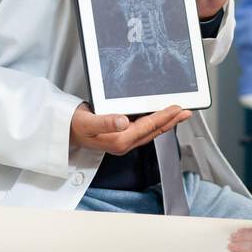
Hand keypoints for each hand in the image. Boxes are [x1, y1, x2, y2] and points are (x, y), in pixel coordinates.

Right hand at [70, 102, 190, 155]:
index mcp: (119, 140)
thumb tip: (123, 121)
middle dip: (171, 121)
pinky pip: (143, 130)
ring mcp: (123, 141)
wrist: (64, 132)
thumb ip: (105, 121)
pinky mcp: (121, 137)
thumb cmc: (75, 126)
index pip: (147, 127)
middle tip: (186, 111)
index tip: (176, 108)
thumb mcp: (88, 122)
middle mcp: (124, 143)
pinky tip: (159, 118)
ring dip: (166, 122)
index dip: (163, 117)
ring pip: (150, 132)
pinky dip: (154, 123)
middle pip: (153, 131)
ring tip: (178, 114)